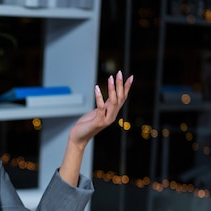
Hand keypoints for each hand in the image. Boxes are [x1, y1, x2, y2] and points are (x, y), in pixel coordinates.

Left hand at [58, 70, 132, 185]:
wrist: (79, 137)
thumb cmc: (87, 124)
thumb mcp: (98, 112)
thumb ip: (105, 105)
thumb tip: (111, 94)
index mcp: (112, 113)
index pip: (122, 98)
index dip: (126, 88)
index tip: (131, 77)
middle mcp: (112, 116)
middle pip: (120, 98)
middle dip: (120, 85)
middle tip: (120, 73)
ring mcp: (106, 119)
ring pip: (113, 102)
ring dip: (112, 89)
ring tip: (111, 78)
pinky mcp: (98, 121)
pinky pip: (100, 108)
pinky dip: (99, 97)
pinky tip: (96, 88)